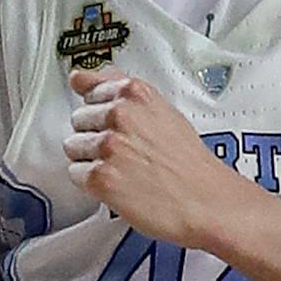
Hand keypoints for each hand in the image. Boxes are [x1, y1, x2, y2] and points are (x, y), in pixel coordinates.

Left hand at [63, 68, 254, 247]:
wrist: (207, 202)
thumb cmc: (190, 163)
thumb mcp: (161, 110)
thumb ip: (117, 89)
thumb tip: (80, 77)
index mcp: (134, 92)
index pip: (87, 88)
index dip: (101, 111)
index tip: (108, 120)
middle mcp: (119, 114)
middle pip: (78, 119)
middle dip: (95, 135)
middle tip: (125, 152)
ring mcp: (108, 144)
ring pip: (73, 147)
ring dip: (91, 160)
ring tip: (122, 168)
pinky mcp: (100, 176)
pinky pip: (75, 174)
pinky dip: (92, 184)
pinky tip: (118, 184)